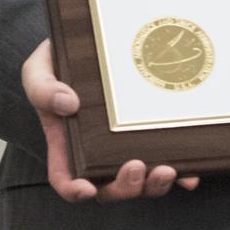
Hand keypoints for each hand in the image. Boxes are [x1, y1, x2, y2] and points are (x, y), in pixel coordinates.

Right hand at [23, 38, 199, 201]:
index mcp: (67, 140)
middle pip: (108, 185)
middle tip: (136, 168)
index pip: (66, 176)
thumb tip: (67, 103)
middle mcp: (96, 148)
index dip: (75, 189)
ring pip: (139, 178)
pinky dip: (180, 173)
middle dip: (124, 187)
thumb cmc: (59, 59)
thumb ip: (43, 88)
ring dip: (153, 184)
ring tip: (166, 170)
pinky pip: (166, 157)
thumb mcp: (39, 69)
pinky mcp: (149, 128)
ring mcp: (124, 140)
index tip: (86, 188)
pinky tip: (191, 174)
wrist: (90, 40)